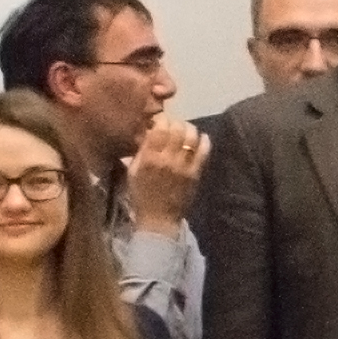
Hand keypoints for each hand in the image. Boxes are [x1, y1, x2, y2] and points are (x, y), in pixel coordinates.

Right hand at [124, 116, 208, 233]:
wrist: (158, 219)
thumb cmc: (141, 194)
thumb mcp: (133, 171)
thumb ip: (141, 150)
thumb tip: (149, 131)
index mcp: (148, 157)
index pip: (159, 128)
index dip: (162, 120)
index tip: (160, 121)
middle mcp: (167, 159)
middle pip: (177, 129)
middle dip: (176, 122)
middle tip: (174, 125)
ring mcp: (183, 166)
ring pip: (192, 136)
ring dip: (190, 129)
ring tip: (186, 130)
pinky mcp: (196, 173)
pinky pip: (204, 151)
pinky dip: (204, 140)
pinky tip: (201, 138)